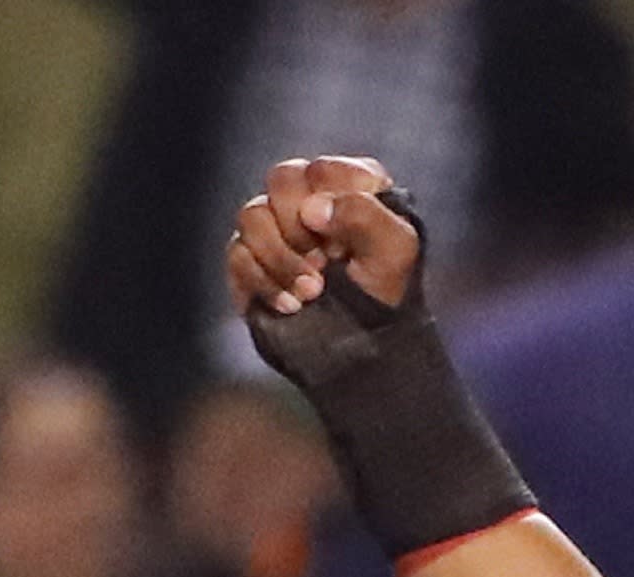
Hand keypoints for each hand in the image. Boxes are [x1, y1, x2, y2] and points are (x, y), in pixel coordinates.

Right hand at [227, 154, 418, 327]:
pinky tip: (290, 306)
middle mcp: (308, 199)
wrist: (363, 351)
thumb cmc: (386, 292)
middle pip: (281, 180)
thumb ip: (363, 213)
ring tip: (311, 293)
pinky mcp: (251, 263)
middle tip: (325, 264)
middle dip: (301, 227)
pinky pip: (237, 254)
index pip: (321, 169)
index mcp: (348, 184)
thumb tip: (312, 209)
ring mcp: (276, 229)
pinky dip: (263, 282)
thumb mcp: (396, 249)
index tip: (347, 244)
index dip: (329, 205)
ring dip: (280, 258)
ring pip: (252, 215)